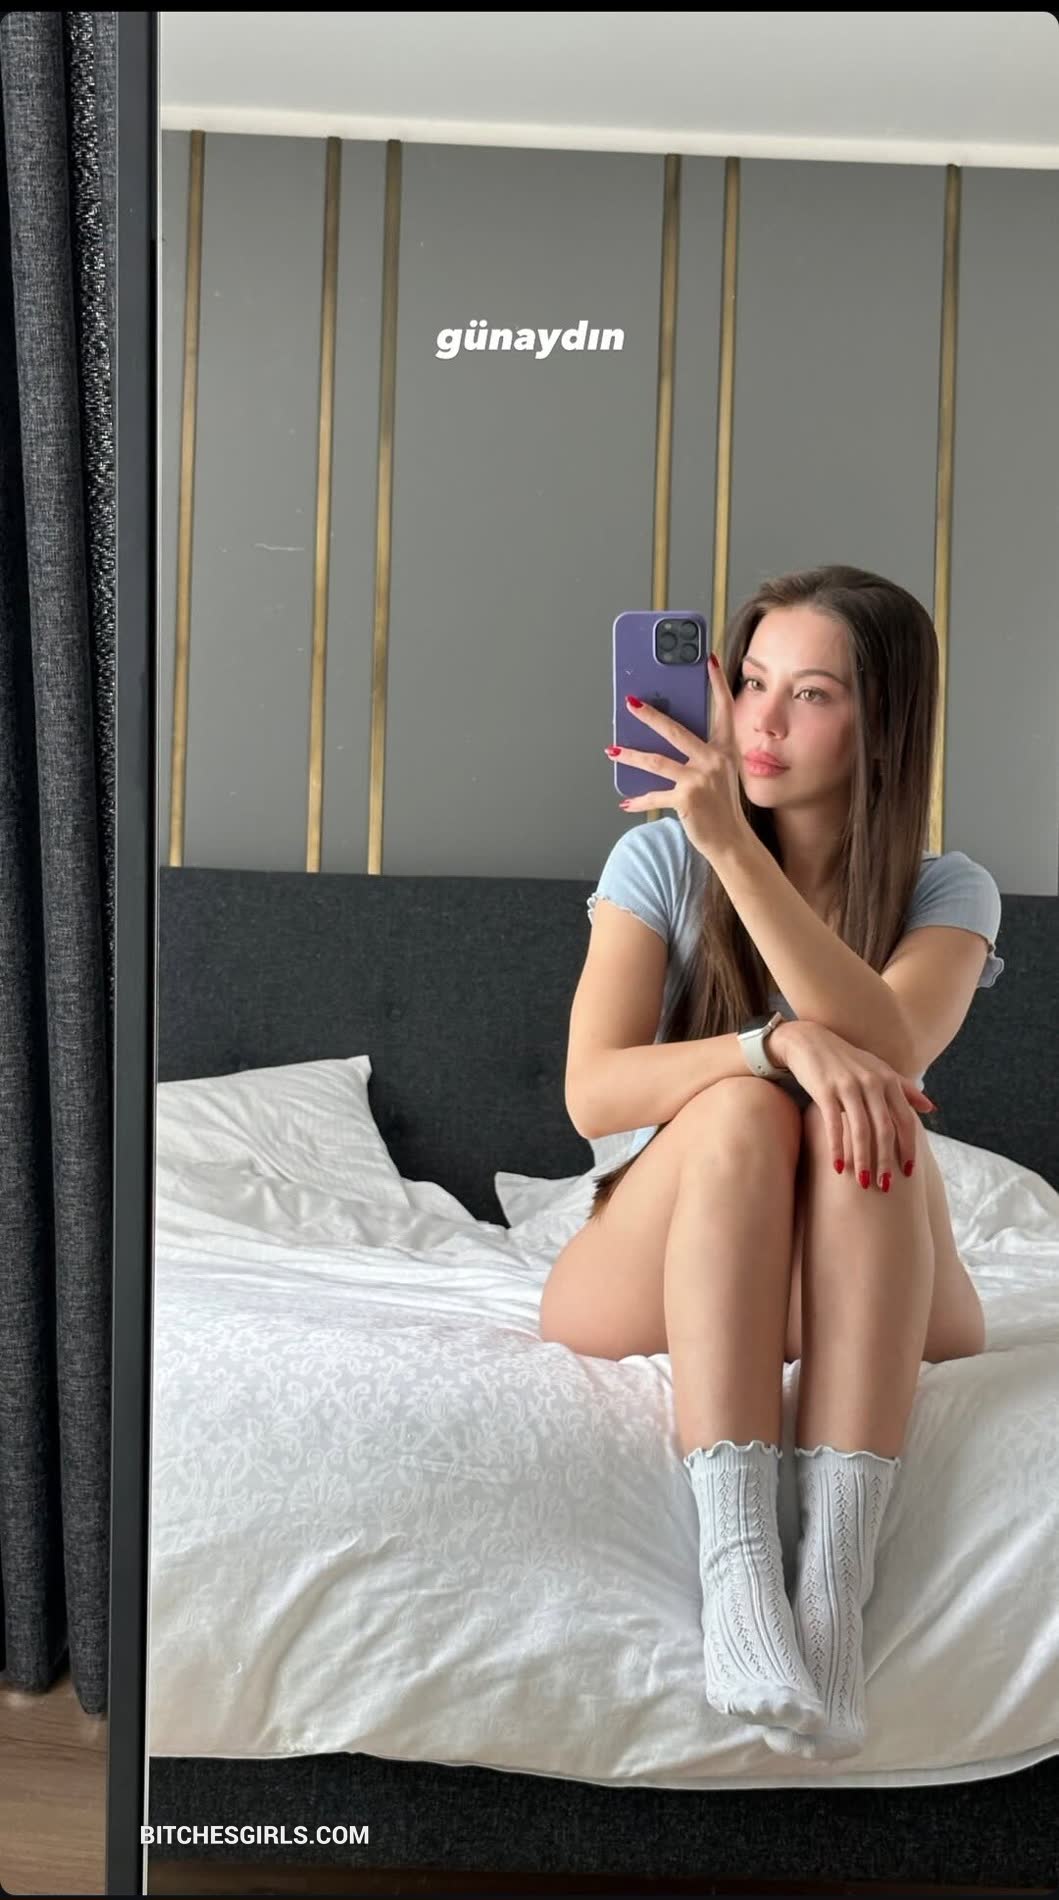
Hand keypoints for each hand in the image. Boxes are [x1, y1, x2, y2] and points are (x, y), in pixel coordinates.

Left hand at [610, 655, 747, 859]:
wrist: (731, 840)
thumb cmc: (722, 806)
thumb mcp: (718, 774)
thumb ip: (700, 754)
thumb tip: (666, 738)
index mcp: (725, 750)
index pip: (723, 709)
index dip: (717, 684)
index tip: (709, 660)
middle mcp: (714, 760)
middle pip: (675, 730)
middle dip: (649, 714)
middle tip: (630, 702)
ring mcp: (700, 778)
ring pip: (655, 761)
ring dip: (629, 756)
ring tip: (612, 750)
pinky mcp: (687, 798)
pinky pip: (654, 795)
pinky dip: (638, 800)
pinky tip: (625, 801)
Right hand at [770, 1020, 934, 1188]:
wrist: (809, 1041)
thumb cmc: (846, 1060)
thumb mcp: (879, 1069)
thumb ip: (905, 1089)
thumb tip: (931, 1109)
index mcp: (888, 1080)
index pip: (905, 1120)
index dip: (907, 1148)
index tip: (908, 1172)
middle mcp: (872, 1083)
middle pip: (885, 1130)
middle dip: (886, 1161)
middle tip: (885, 1186)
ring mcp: (848, 1086)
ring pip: (861, 1131)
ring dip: (863, 1160)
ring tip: (862, 1183)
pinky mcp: (825, 1091)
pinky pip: (834, 1125)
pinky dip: (837, 1148)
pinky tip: (838, 1167)